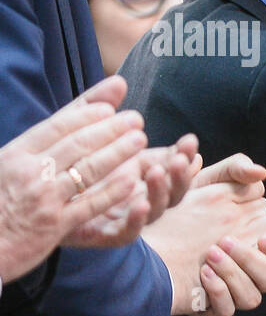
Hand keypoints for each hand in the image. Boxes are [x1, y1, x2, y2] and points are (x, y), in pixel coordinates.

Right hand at [0, 77, 152, 278]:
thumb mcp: (2, 167)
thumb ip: (30, 147)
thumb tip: (60, 127)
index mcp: (15, 154)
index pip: (57, 126)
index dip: (86, 115)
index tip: (109, 107)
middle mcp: (30, 172)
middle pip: (78, 143)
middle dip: (110, 128)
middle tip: (135, 118)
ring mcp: (43, 198)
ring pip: (88, 169)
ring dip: (118, 152)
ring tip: (140, 139)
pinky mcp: (55, 225)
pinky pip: (89, 204)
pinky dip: (112, 191)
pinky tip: (132, 180)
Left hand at [61, 73, 198, 247]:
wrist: (27, 198)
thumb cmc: (61, 163)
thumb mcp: (79, 131)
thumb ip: (99, 108)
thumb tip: (119, 80)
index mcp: (138, 173)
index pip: (171, 166)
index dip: (183, 156)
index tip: (189, 141)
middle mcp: (136, 196)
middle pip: (172, 192)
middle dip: (180, 175)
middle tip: (178, 159)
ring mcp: (122, 216)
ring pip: (155, 212)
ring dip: (160, 192)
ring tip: (156, 171)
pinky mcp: (101, 234)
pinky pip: (126, 233)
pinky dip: (137, 221)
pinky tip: (139, 204)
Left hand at [142, 155, 265, 315]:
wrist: (140, 229)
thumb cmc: (179, 205)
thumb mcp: (206, 180)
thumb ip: (236, 168)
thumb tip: (262, 173)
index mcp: (258, 241)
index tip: (262, 237)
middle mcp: (248, 268)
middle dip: (259, 262)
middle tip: (229, 243)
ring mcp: (229, 288)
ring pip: (254, 298)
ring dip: (236, 276)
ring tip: (209, 255)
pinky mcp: (207, 303)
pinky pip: (226, 310)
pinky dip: (218, 292)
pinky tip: (202, 273)